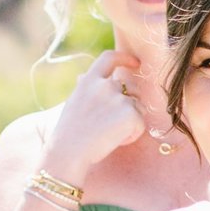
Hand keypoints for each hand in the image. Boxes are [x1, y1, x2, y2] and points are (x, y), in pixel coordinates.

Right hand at [41, 48, 156, 182]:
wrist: (68, 152)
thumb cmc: (68, 134)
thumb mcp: (73, 103)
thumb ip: (85, 89)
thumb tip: (83, 76)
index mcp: (89, 80)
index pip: (109, 58)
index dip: (124, 58)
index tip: (135, 63)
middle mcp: (105, 85)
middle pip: (130, 88)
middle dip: (130, 103)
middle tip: (114, 125)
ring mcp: (119, 98)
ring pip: (138, 108)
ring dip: (130, 122)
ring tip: (108, 135)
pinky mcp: (131, 113)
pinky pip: (141, 125)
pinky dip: (132, 135)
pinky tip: (114, 141)